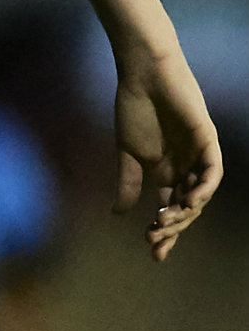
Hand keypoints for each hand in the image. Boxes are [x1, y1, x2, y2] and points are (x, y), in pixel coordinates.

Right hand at [112, 46, 221, 260]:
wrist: (143, 77)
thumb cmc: (135, 110)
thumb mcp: (127, 154)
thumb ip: (127, 183)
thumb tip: (118, 214)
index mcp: (167, 171)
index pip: (170, 208)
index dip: (165, 232)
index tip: (153, 254)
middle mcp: (187, 167)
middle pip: (186, 207)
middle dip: (172, 226)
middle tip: (154, 239)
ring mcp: (199, 154)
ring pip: (201, 192)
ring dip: (187, 211)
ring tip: (167, 222)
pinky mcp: (207, 139)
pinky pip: (213, 170)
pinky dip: (205, 186)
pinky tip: (191, 201)